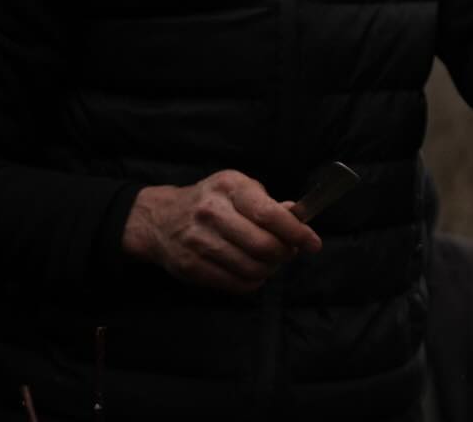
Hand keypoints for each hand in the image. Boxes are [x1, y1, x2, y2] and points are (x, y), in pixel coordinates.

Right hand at [121, 170, 321, 293]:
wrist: (159, 219)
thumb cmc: (210, 201)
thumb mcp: (239, 189)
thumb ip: (269, 203)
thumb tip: (298, 217)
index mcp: (229, 188)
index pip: (269, 214)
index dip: (296, 232)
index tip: (313, 243)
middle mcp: (212, 213)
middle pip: (263, 245)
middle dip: (284, 253)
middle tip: (289, 252)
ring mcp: (199, 241)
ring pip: (251, 268)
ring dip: (270, 270)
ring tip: (270, 262)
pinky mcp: (191, 267)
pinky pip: (235, 284)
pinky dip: (253, 282)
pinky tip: (253, 272)